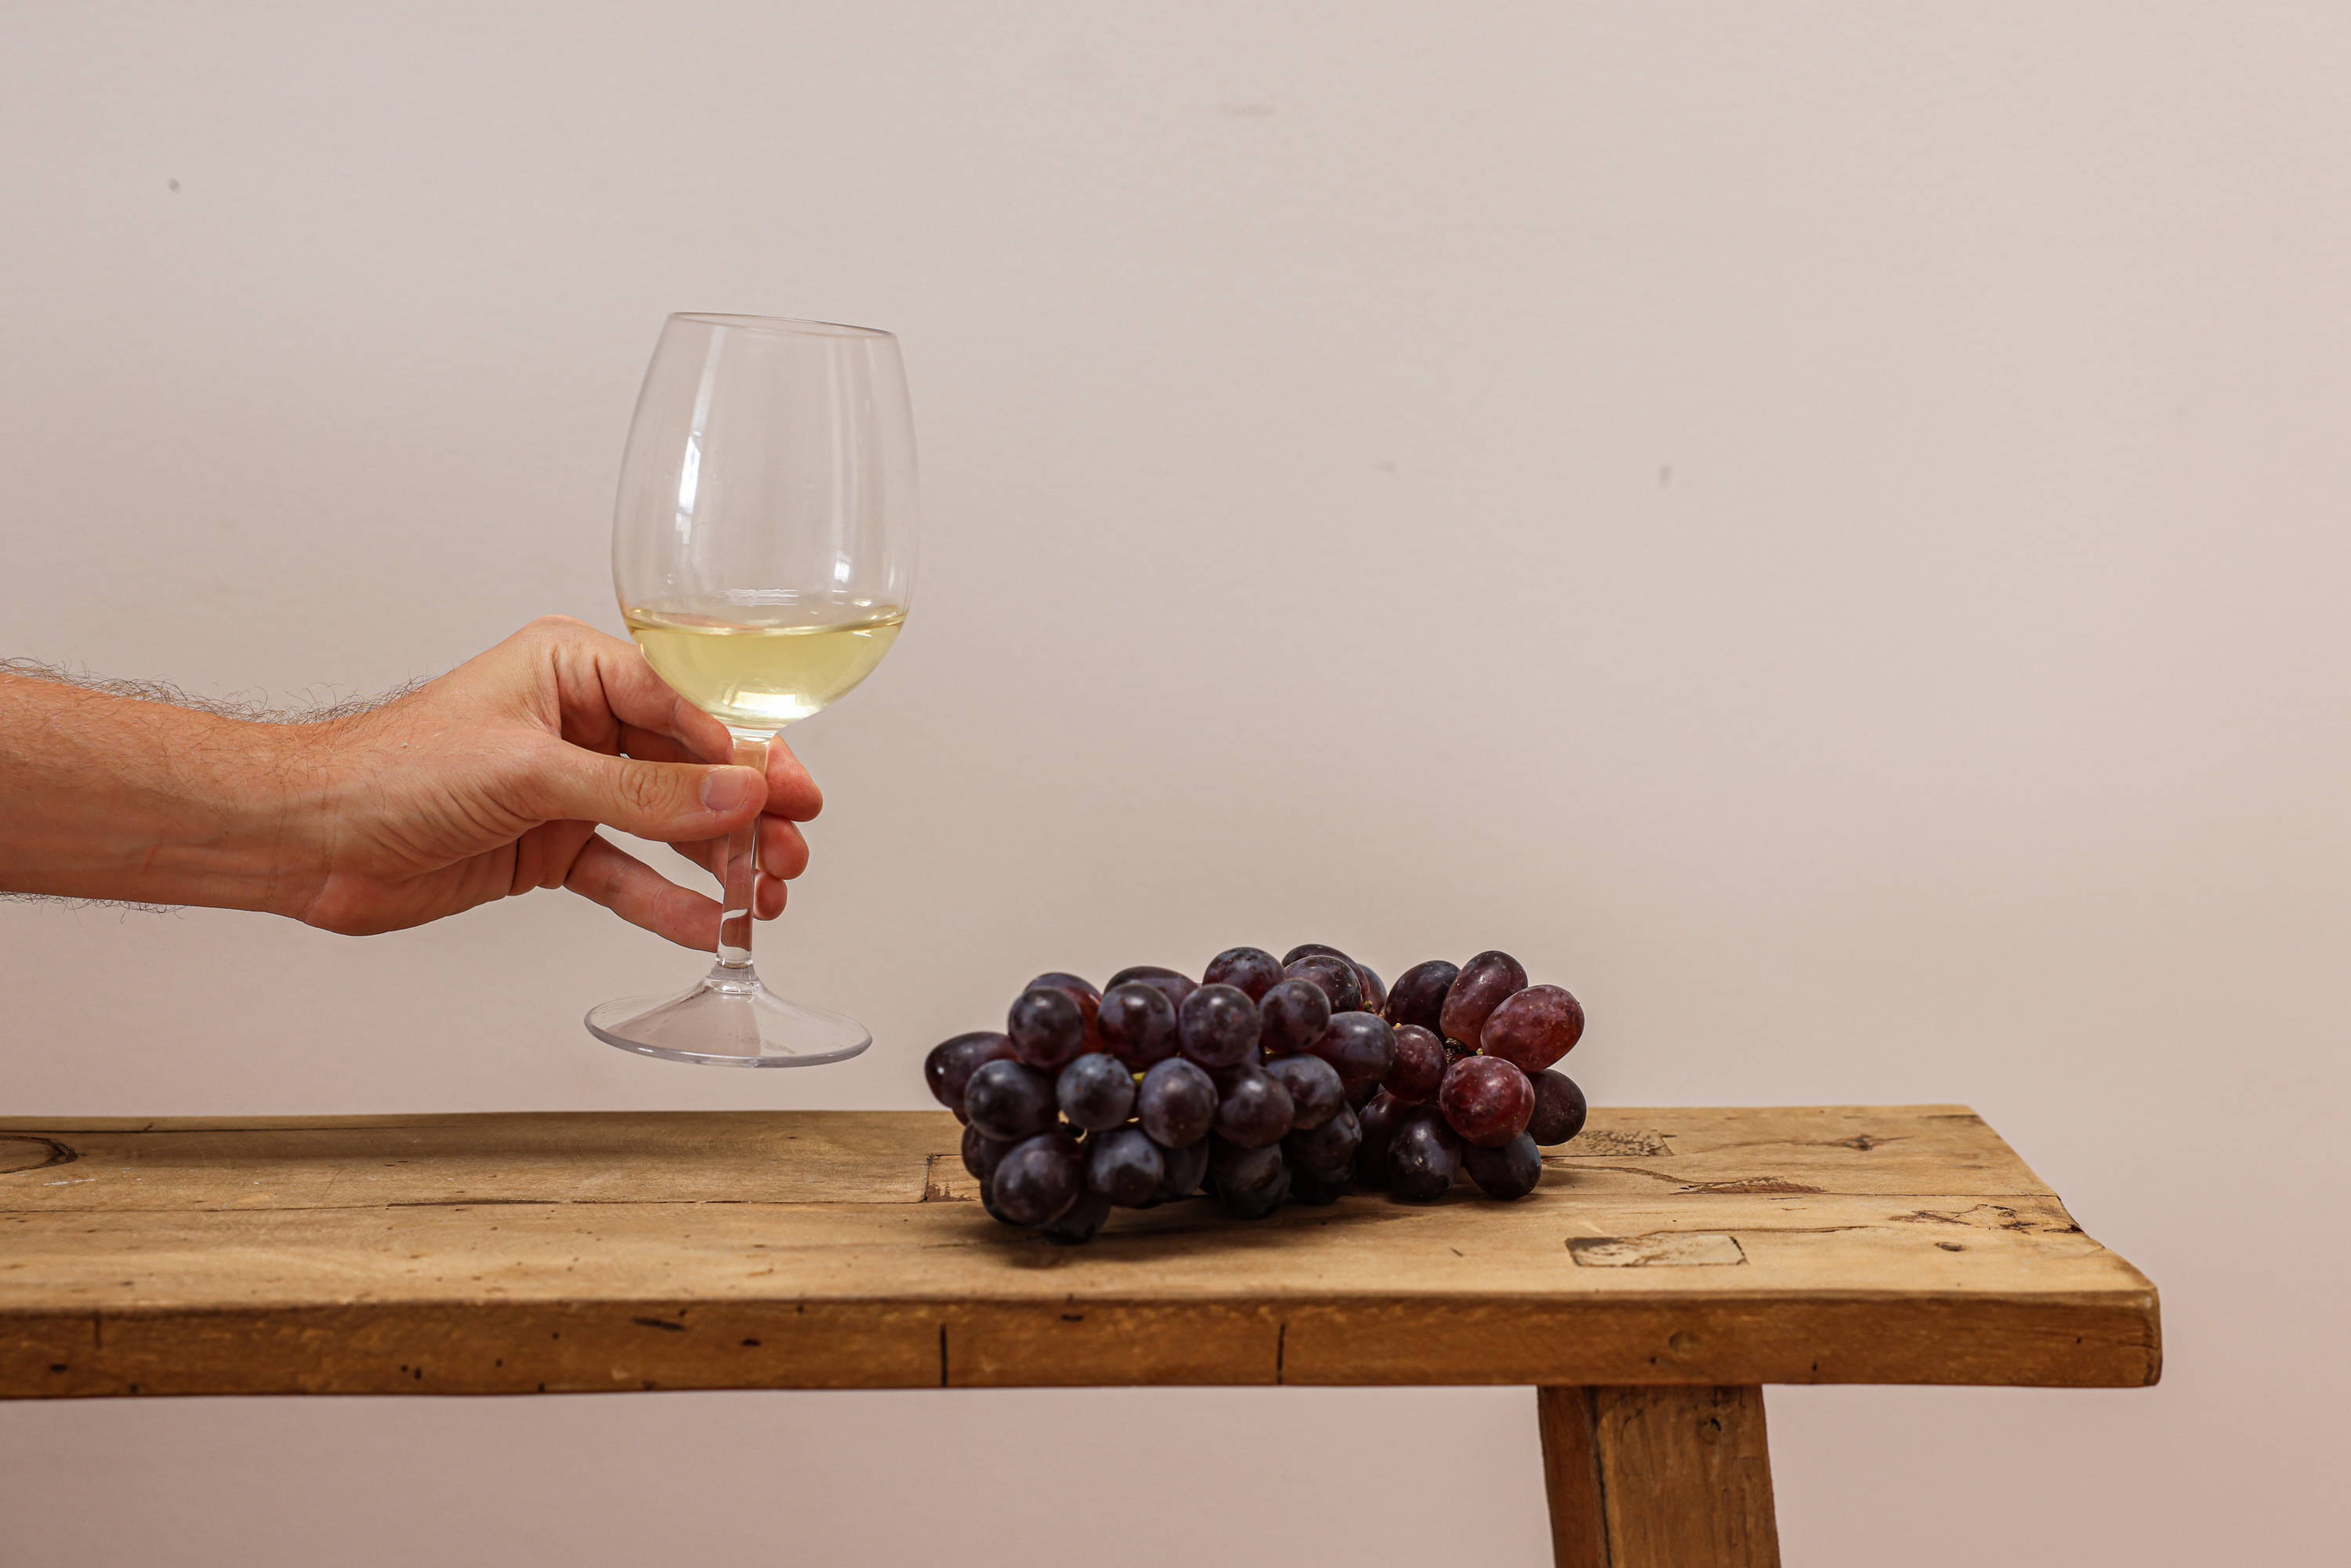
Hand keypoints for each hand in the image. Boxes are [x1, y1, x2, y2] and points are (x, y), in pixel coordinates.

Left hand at [287, 617, 819, 946]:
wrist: (307, 840)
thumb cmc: (390, 772)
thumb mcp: (531, 774)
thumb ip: (642, 791)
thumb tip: (735, 795)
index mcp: (574, 669)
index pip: (686, 702)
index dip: (743, 750)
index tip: (787, 792)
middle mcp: (578, 723)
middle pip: (690, 766)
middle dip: (745, 812)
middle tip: (792, 851)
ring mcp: (568, 788)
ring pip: (668, 824)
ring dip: (719, 862)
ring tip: (768, 897)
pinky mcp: (550, 846)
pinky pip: (627, 874)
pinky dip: (667, 902)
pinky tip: (708, 926)